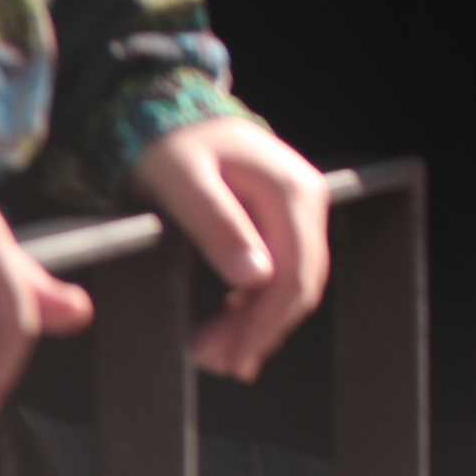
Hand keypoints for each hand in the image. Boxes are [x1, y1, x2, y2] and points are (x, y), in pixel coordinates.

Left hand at [135, 118, 331, 382]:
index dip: (267, 323)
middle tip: (215, 363)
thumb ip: (219, 227)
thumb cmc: (173, 143)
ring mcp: (299, 209)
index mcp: (291, 192)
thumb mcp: (185, 183)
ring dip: (256, 322)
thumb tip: (253, 280)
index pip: (295, 274)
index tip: (236, 359)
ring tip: (213, 352)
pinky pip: (282, 269)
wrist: (168, 112)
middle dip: (259, 330)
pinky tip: (228, 319)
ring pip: (292, 282)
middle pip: (300, 284)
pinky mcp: (283, 218)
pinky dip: (256, 302)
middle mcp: (306, 200)